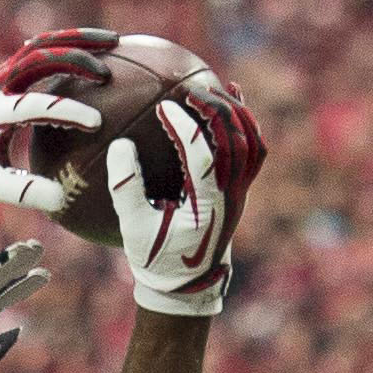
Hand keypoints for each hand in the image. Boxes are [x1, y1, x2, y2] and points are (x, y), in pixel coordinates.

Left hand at [0, 33, 116, 213]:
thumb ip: (21, 192)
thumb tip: (59, 199)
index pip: (35, 105)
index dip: (66, 111)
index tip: (96, 121)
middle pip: (41, 57)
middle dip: (78, 58)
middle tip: (110, 71)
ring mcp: (2, 75)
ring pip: (44, 46)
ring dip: (79, 41)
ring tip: (116, 42)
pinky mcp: (9, 73)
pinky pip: (43, 52)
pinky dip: (70, 47)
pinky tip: (98, 51)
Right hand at [122, 85, 267, 318]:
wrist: (188, 285)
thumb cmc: (156, 258)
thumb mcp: (133, 228)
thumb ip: (126, 189)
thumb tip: (119, 146)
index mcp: (205, 206)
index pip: (201, 156)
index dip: (184, 128)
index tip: (163, 107)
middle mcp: (230, 196)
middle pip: (235, 142)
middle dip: (215, 111)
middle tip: (190, 89)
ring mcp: (240, 191)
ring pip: (250, 142)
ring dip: (235, 112)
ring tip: (213, 87)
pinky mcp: (241, 188)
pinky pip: (252, 149)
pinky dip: (245, 122)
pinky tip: (232, 96)